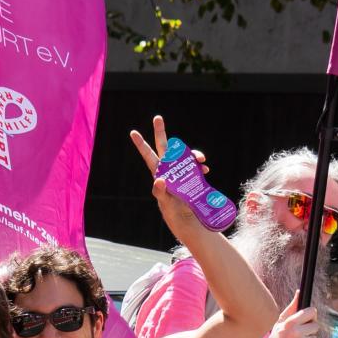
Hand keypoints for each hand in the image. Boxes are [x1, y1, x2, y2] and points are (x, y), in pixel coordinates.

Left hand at [129, 114, 207, 243]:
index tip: (133, 133)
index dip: (141, 145)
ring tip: (201, 160)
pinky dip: (200, 165)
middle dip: (161, 132)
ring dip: (192, 154)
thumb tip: (160, 179)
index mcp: (159, 174)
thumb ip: (160, 192)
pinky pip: (195, 165)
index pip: (149, 156)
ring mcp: (180, 171)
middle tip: (157, 118)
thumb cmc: (173, 212)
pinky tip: (205, 169)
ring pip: (184, 155)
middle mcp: (169, 170)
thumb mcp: (165, 203)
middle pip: (165, 148)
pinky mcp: (191, 176)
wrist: (188, 220)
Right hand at [255, 295, 317, 337]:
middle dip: (309, 329)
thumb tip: (299, 292)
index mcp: (291, 322)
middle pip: (316, 326)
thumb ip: (292, 307)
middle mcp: (297, 332)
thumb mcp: (280, 322)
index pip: (312, 312)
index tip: (307, 319)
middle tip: (299, 334)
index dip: (311, 315)